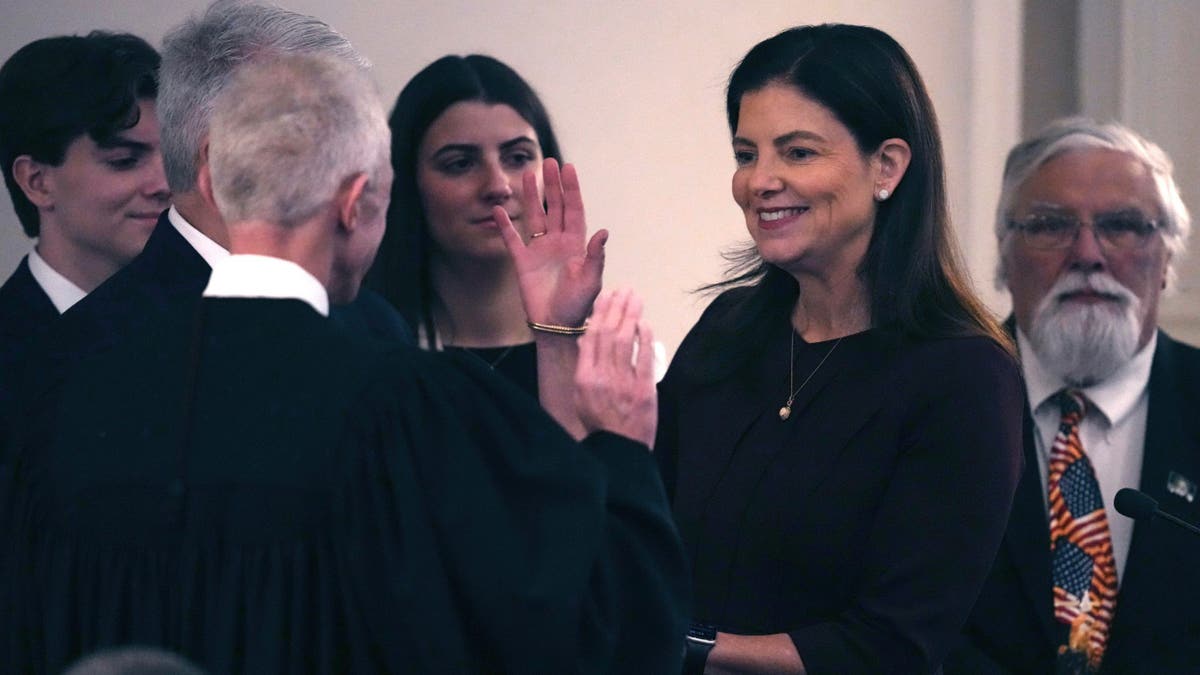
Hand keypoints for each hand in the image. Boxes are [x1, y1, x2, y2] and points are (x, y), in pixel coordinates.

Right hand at [495, 158, 605, 327]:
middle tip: (548, 162)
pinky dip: (505, 225)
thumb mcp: (591, 281)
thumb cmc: (578, 305)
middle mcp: (558, 242)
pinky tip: (499, 210)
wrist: (557, 326)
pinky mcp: (523, 262)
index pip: (574, 210)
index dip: (571, 189)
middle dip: (552, 185)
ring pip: (534, 217)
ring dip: (530, 197)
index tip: (568, 168)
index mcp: (576, 244)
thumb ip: (595, 256)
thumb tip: (603, 231)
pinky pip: (512, 240)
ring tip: (526, 175)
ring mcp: (539, 251)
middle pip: (554, 207)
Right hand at [574, 289, 656, 446]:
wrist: (619, 450)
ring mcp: (623, 383)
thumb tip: (586, 340)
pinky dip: (645, 338)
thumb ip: (584, 366)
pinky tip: (645, 323)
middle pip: (608, 333)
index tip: (606, 296)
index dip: (599, 313)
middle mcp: (601, 377)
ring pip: (626, 341)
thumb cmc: (600, 424)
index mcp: (584, 378)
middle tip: (624, 290)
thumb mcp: (582, 395)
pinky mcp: (643, 390)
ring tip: (635, 298)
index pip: (591, 337)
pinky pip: (644, 358)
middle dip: (616, 308)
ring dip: (631, 316)